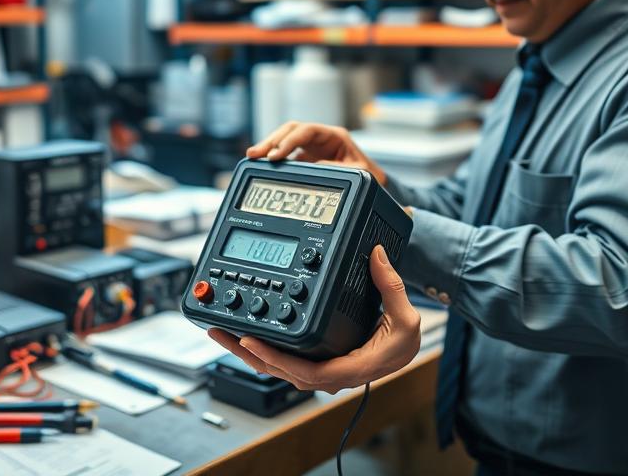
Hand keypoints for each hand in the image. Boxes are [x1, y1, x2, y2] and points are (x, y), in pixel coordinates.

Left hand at [208, 245, 420, 393]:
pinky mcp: (317, 362)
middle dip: (248, 353)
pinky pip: (285, 362)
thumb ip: (390, 284)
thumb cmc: (406, 341)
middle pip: (281, 372)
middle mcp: (332, 374)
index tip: (252, 340)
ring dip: (248, 353)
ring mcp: (322, 369)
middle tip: (220, 332)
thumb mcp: (407, 317)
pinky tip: (245, 338)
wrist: (407, 352)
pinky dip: (262, 351)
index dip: (275, 358)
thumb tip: (376, 253)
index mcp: (351, 368)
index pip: (305, 372)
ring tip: (221, 333)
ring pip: (279, 369)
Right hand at [247, 121, 386, 184]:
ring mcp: (312, 146)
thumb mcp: (357, 173)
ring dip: (269, 146)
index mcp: (334, 135)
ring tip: (252, 156)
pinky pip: (287, 153)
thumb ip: (336, 167)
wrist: (374, 183)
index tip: (276, 155)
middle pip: (290, 131)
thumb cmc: (368, 175)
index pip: (306, 131)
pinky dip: (274, 157)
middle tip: (255, 153)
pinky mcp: (307, 157)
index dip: (289, 141)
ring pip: (285, 139)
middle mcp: (320, 138)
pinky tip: (262, 164)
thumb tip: (313, 166)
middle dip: (271, 140)